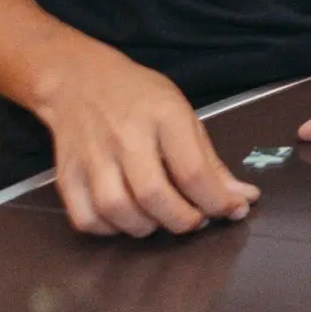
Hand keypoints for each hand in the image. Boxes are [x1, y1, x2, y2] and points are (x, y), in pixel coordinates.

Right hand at [30, 43, 254, 237]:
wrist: (80, 81)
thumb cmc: (140, 98)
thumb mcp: (185, 116)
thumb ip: (211, 162)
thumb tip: (243, 199)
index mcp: (164, 116)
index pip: (192, 170)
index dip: (216, 201)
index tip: (231, 210)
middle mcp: (125, 137)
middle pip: (153, 195)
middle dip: (182, 220)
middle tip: (195, 220)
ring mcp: (91, 157)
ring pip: (117, 210)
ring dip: (146, 227)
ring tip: (161, 218)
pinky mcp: (66, 175)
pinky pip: (86, 218)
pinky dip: (110, 229)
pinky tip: (127, 218)